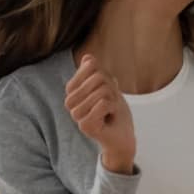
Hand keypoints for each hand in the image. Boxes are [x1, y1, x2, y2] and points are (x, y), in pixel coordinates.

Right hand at [66, 54, 135, 168]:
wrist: (122, 136)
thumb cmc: (115, 111)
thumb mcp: (108, 86)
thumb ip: (97, 72)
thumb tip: (88, 58)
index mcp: (73, 90)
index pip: (90, 67)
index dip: (106, 75)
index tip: (108, 90)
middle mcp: (70, 102)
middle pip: (97, 78)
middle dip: (111, 88)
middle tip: (111, 102)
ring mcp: (75, 115)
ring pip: (101, 92)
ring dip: (113, 100)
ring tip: (110, 111)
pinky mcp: (84, 125)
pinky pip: (103, 104)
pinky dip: (113, 108)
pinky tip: (110, 118)